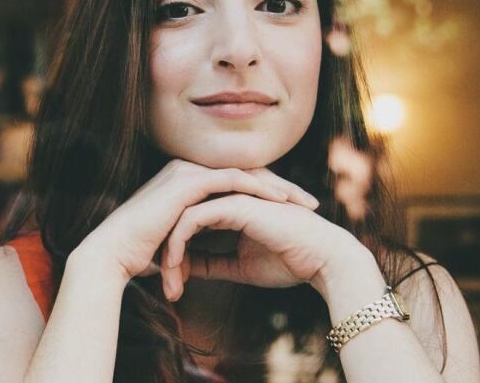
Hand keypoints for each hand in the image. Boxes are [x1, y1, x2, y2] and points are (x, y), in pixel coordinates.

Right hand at [71, 159, 319, 285]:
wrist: (112, 256)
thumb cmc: (140, 256)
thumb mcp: (179, 243)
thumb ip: (197, 239)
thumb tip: (210, 257)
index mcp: (188, 180)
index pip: (239, 182)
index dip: (269, 194)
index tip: (297, 211)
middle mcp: (188, 169)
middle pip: (248, 173)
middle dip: (283, 188)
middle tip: (311, 203)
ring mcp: (187, 171)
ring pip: (245, 174)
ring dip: (278, 188)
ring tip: (303, 204)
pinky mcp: (188, 181)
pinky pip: (233, 181)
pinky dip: (260, 190)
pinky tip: (281, 202)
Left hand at [159, 188, 361, 300]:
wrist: (321, 258)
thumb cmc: (289, 261)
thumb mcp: (239, 265)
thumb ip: (213, 263)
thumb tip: (187, 267)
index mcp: (229, 210)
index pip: (189, 224)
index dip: (174, 249)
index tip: (166, 279)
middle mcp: (227, 199)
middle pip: (180, 218)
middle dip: (165, 250)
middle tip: (159, 281)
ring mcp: (230, 197)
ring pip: (182, 216)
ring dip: (169, 249)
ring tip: (166, 281)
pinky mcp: (234, 204)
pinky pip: (193, 218)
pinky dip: (179, 242)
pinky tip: (175, 266)